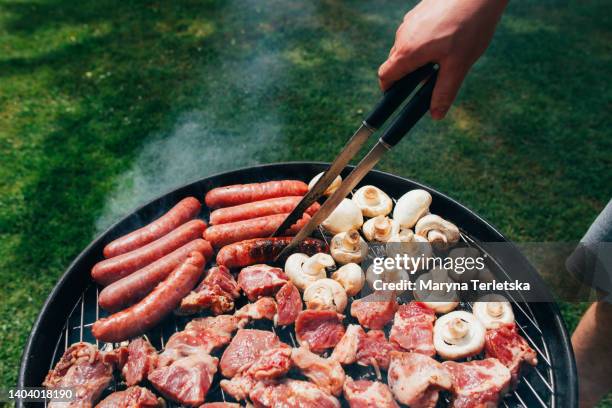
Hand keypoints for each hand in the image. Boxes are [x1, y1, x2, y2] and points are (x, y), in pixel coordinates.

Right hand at [379, 0, 507, 118]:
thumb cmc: (469, 26)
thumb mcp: (458, 65)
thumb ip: (444, 92)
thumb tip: (435, 115)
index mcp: (407, 52)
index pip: (386, 77)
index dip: (389, 91)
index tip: (398, 98)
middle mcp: (403, 36)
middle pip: (396, 63)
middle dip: (408, 75)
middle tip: (431, 80)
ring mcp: (410, 21)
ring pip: (407, 47)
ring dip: (418, 57)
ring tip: (445, 57)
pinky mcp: (420, 11)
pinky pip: (415, 32)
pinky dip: (425, 41)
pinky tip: (448, 38)